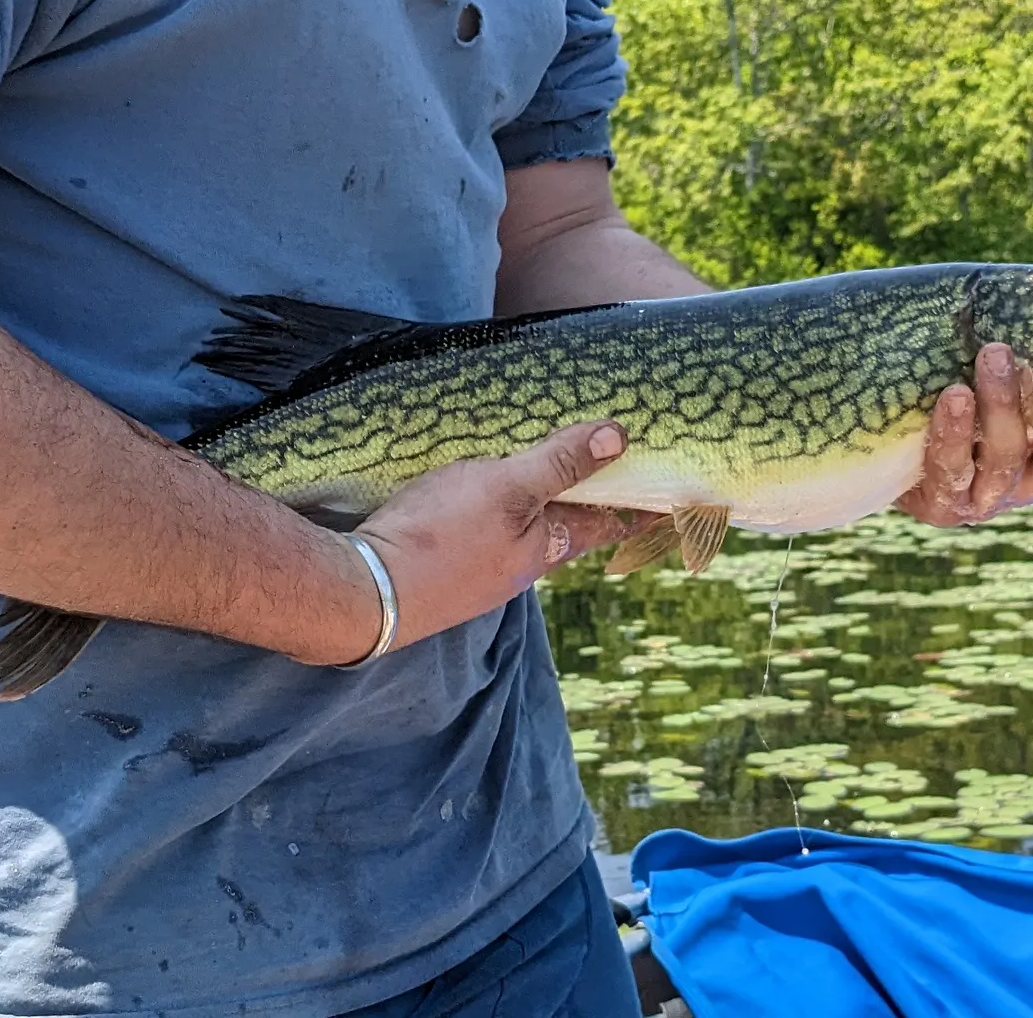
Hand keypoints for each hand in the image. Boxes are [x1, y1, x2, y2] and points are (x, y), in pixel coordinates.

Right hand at [325, 421, 654, 659]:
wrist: (363, 592)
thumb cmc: (441, 538)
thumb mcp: (507, 488)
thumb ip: (560, 464)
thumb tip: (620, 438)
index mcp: (545, 546)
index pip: (606, 522)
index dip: (638, 507)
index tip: (669, 500)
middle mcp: (518, 564)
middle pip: (565, 525)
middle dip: (586, 500)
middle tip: (608, 469)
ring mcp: (479, 568)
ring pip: (522, 529)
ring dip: (538, 502)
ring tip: (546, 469)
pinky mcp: (442, 563)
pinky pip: (483, 530)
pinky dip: (495, 508)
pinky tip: (477, 491)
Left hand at [895, 344, 1032, 527]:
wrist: (881, 431)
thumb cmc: (956, 377)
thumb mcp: (1007, 363)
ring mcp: (989, 495)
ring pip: (1011, 459)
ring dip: (1006, 405)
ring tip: (996, 353)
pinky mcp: (941, 501)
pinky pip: (951, 468)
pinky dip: (954, 432)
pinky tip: (952, 396)